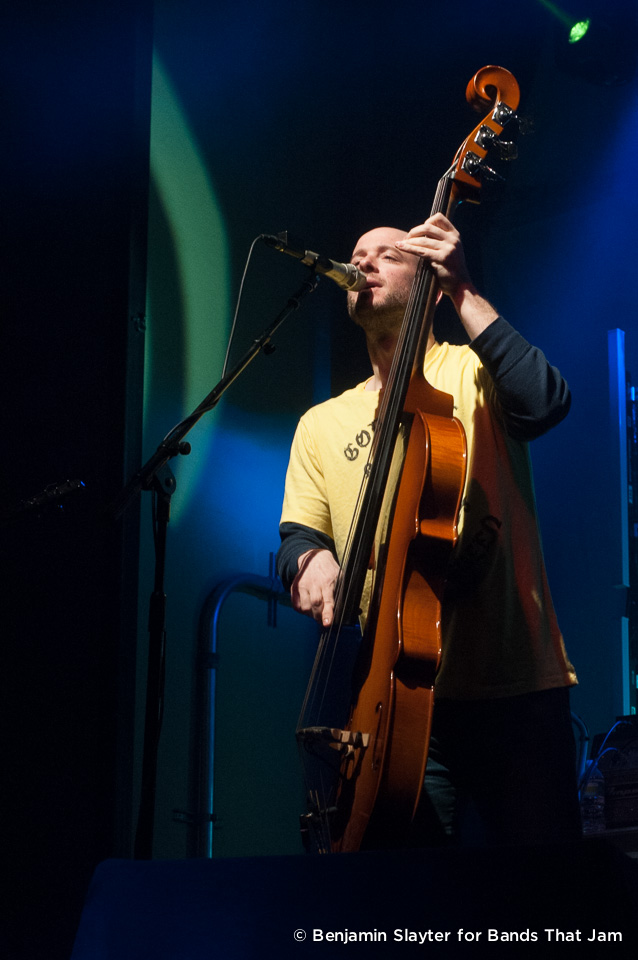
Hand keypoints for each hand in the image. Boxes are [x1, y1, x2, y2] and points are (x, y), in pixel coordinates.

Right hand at [291, 548, 339, 626]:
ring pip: (304, 607)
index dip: (327, 613)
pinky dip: (302, 610)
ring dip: (311, 614)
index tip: (327, 623)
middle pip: (315, 605)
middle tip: (323, 620)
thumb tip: (343, 609)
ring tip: (316, 612)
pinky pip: (296, 605)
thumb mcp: (339, 577)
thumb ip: (340, 592)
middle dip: (319, 616)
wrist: (314, 558)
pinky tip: (308, 608)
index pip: (327, 600)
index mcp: (327, 582)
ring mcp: (302, 585)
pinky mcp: (294, 587)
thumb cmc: (329, 570)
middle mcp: (313, 583)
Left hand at [396, 213, 497, 338]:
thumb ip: (440, 241)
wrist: (460, 285)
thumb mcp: (450, 250)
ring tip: (401, 244)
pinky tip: (401, 247)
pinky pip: (421, 251)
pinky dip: (409, 248)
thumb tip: (419, 233)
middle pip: (428, 227)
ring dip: (409, 241)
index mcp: (455, 235)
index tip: (419, 231)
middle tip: (406, 238)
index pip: (439, 218)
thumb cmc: (452, 269)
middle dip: (414, 231)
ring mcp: (448, 249)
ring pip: (423, 239)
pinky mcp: (442, 258)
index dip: (426, 222)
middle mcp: (452, 239)